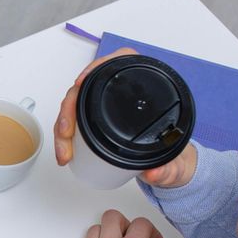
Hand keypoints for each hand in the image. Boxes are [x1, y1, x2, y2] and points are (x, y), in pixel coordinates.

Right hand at [53, 47, 197, 189]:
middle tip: (66, 134)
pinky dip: (65, 135)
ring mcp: (106, 105)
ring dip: (62, 126)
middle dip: (69, 110)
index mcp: (145, 86)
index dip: (93, 68)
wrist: (170, 166)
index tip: (79, 83)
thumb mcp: (176, 163)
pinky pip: (74, 120)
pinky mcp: (96, 119)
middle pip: (86, 88)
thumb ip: (169, 170)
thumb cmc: (175, 154)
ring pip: (75, 105)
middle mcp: (122, 92)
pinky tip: (65, 151)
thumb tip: (154, 174)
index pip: (116, 63)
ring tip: (65, 152)